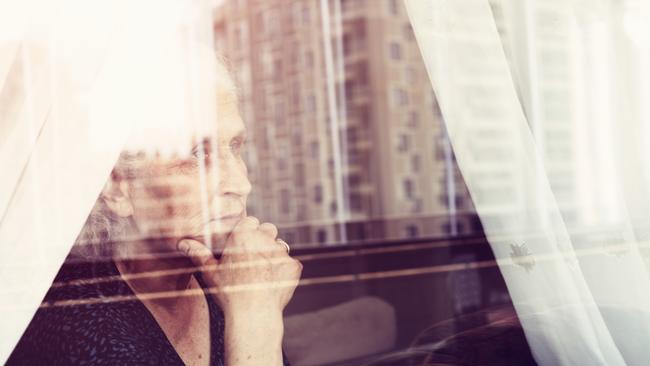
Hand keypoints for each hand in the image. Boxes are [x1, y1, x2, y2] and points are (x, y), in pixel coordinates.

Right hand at [177, 216, 301, 316]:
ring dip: (273, 253)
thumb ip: (198, 253)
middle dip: (262, 238)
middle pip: (267, 229)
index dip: (246, 232)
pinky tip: (273, 281)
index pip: (250, 221)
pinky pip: (290, 262)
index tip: (241, 243)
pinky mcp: (294, 266)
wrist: (254, 313)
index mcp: (244, 234)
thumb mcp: (210, 272)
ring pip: (280, 245)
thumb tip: (182, 243)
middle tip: (251, 256)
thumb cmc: (229, 292)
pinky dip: (284, 270)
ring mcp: (282, 252)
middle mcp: (265, 239)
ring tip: (262, 270)